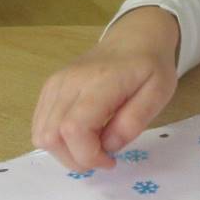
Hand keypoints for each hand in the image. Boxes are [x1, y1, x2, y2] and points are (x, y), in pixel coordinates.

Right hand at [31, 7, 180, 171]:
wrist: (134, 38)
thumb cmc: (150, 66)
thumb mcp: (158, 93)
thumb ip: (134, 120)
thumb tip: (109, 146)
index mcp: (99, 83)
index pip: (74, 129)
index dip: (88, 155)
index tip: (110, 160)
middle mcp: (68, 82)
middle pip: (51, 137)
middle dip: (76, 160)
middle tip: (103, 157)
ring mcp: (55, 84)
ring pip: (41, 134)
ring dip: (65, 153)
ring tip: (93, 146)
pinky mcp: (49, 88)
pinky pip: (40, 125)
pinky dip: (57, 140)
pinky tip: (81, 136)